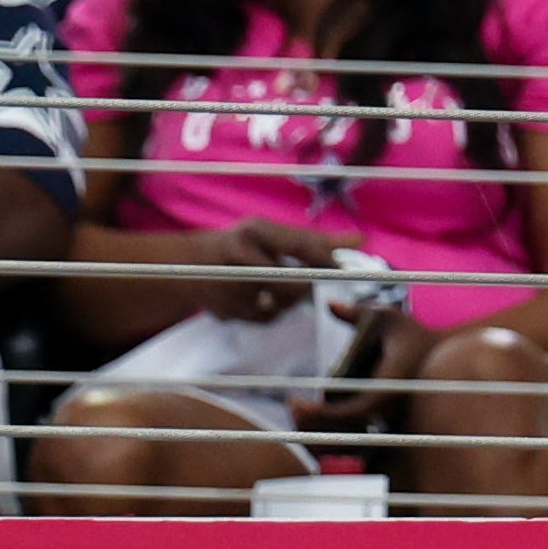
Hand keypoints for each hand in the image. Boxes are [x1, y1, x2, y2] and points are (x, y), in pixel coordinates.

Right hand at [198, 216, 354, 322]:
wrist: (186, 265)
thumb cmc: (243, 245)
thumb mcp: (272, 235)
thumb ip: (315, 240)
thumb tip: (361, 238)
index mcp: (256, 230)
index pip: (302, 246)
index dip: (326, 260)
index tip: (340, 270)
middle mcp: (240, 253)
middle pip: (292, 280)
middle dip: (306, 286)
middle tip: (310, 286)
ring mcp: (229, 283)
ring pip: (281, 302)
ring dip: (288, 301)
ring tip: (280, 291)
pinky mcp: (224, 309)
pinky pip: (265, 318)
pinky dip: (270, 312)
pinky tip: (260, 301)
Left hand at [295, 308, 437, 437]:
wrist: (451, 361)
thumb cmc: (416, 337)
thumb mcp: (389, 318)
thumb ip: (358, 313)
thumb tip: (330, 304)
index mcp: (389, 393)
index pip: (347, 413)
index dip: (316, 414)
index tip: (294, 402)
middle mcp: (392, 417)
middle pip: (344, 436)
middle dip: (313, 429)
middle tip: (294, 410)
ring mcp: (394, 429)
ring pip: (351, 447)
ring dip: (322, 438)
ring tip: (303, 417)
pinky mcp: (393, 436)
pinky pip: (361, 448)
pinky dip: (338, 442)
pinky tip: (321, 428)